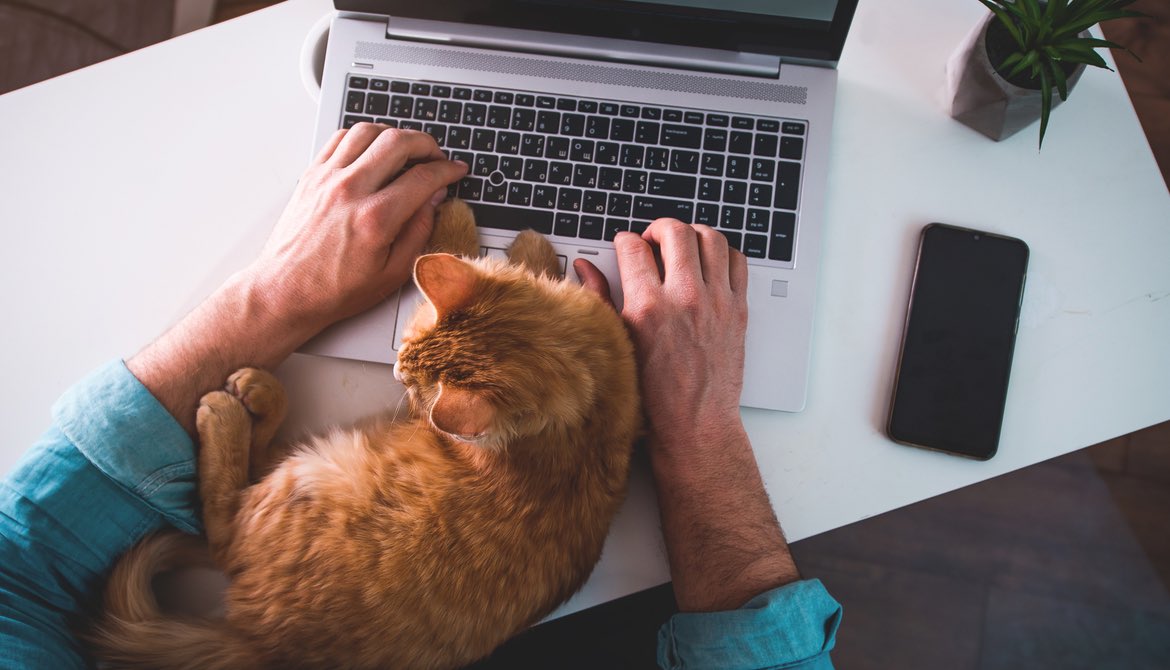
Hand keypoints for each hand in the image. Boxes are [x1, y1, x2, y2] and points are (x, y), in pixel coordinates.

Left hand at [243, 124, 467, 334]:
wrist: (286, 292)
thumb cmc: (335, 289)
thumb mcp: (392, 274)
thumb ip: (419, 231)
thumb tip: (434, 200)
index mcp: (376, 219)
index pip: (423, 177)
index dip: (447, 170)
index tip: (456, 171)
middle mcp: (351, 191)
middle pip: (398, 141)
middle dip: (426, 144)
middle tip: (436, 157)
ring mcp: (327, 179)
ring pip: (368, 131)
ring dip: (394, 135)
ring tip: (406, 150)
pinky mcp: (311, 176)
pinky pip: (340, 138)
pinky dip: (362, 137)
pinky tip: (372, 151)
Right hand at [579, 218, 747, 452]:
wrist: (695, 424)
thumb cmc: (654, 395)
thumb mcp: (617, 345)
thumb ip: (600, 299)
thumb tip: (584, 269)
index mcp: (647, 307)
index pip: (633, 247)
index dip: (624, 241)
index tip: (625, 246)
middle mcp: (684, 299)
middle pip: (675, 232)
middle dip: (659, 228)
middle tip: (653, 239)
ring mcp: (716, 302)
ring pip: (711, 238)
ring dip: (693, 234)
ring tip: (683, 246)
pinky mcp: (738, 310)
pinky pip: (738, 262)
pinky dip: (724, 254)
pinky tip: (710, 263)